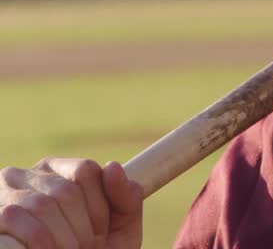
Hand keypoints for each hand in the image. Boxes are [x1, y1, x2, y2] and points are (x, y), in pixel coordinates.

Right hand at [0, 158, 142, 248]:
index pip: (85, 170)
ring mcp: (3, 196)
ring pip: (42, 206)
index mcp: (55, 170)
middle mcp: (23, 175)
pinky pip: (18, 222)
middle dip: (83, 228)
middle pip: (66, 191)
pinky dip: (42, 245)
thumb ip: (126, 198)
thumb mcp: (118, 227)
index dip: (100, 206)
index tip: (101, 232)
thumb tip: (113, 166)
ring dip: (63, 239)